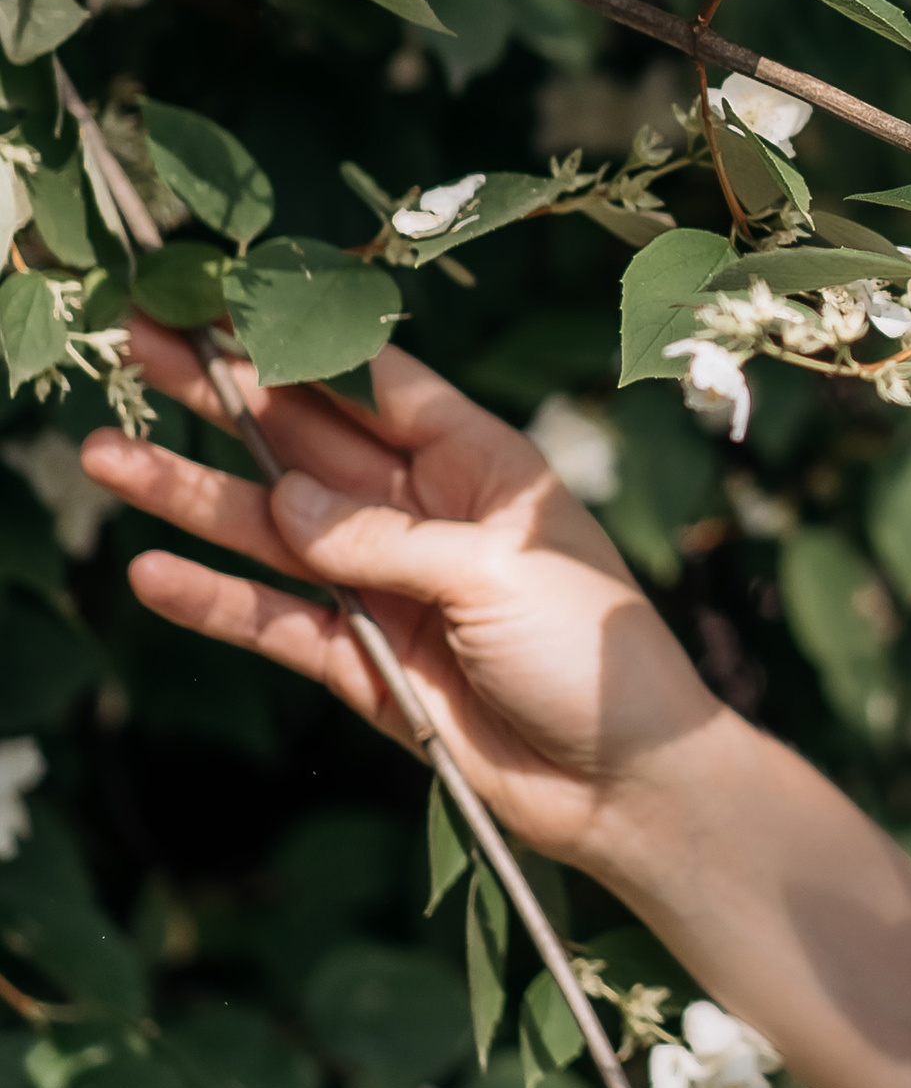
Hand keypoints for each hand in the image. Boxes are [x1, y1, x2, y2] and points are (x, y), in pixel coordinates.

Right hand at [83, 319, 730, 877]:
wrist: (627, 784)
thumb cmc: (593, 654)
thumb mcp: (497, 571)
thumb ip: (383, 538)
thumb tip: (281, 500)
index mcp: (481, 464)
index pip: (376, 384)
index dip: (298, 344)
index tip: (220, 303)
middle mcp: (426, 514)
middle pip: (305, 443)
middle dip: (221, 396)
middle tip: (135, 344)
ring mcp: (388, 588)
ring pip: (273, 530)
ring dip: (193, 494)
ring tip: (105, 457)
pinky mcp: (364, 665)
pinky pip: (277, 622)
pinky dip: (217, 601)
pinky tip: (152, 572)